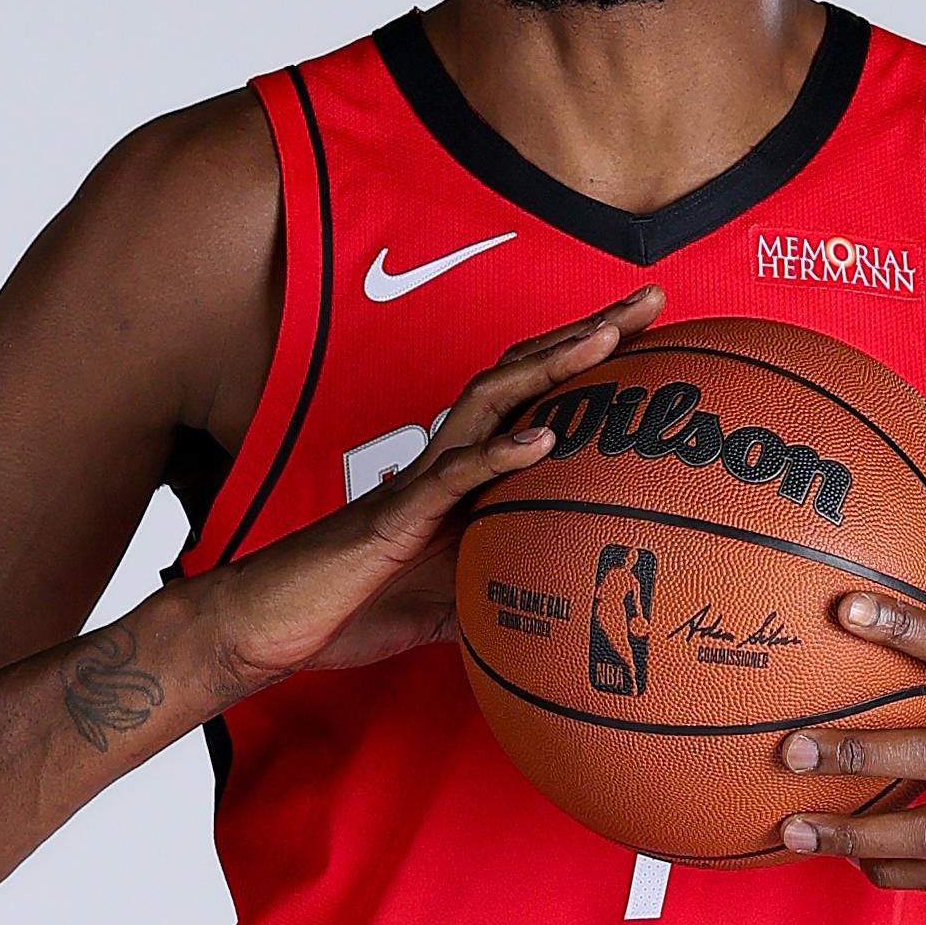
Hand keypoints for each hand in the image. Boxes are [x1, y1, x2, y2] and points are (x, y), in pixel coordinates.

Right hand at [200, 285, 666, 691]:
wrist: (273, 623)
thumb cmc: (355, 606)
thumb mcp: (454, 606)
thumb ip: (504, 598)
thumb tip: (563, 627)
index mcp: (466, 474)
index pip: (538, 397)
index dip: (592, 362)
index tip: (653, 334)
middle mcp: (447, 459)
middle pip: (524, 373)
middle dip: (590, 332)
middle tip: (653, 297)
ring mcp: (421, 482)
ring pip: (490, 401)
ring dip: (549, 365)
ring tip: (605, 339)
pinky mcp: (395, 516)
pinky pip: (452, 477)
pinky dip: (499, 455)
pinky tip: (546, 441)